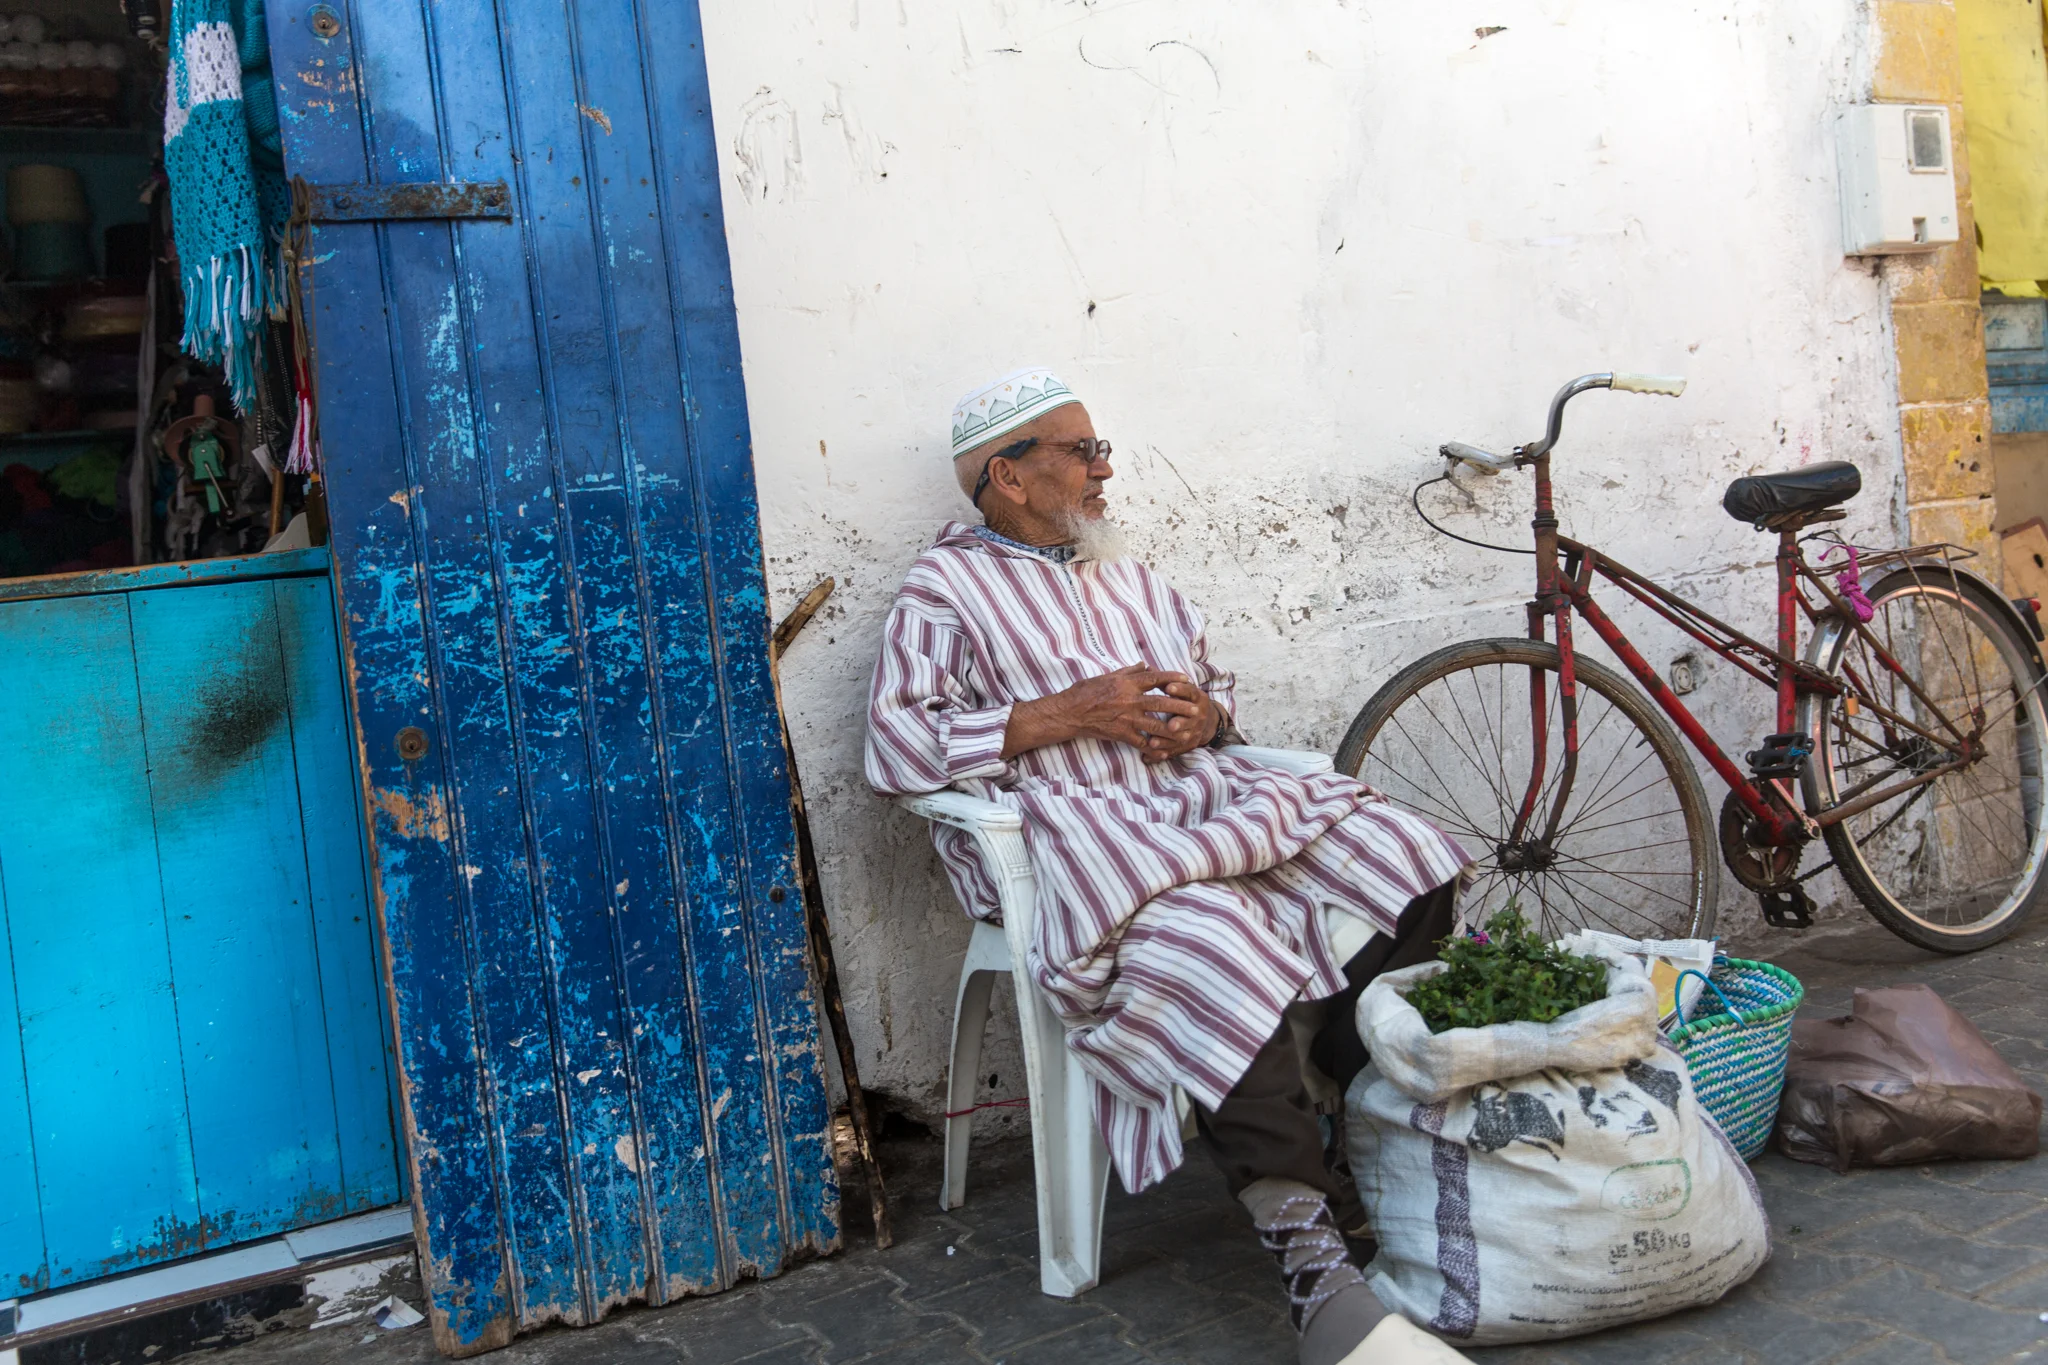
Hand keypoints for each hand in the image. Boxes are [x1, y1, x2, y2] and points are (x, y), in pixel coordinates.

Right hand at [1002, 664, 1204, 756]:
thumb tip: (1144, 665)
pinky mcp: (1121, 734)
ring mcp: (1127, 718)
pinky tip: (1164, 753)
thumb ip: (1128, 671)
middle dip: (1181, 706)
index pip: (1155, 678)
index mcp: (1127, 684)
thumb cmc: (1085, 692)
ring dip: (1173, 729)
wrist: (1070, 712)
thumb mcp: (1106, 676)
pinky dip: (1153, 748)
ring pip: (1156, 725)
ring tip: (1187, 732)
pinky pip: (1141, 742)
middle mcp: (1130, 700)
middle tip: (1195, 709)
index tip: (1186, 679)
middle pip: (1162, 702)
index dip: (1172, 678)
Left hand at [1141, 680, 1220, 763]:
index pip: (1190, 692)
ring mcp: (1194, 731)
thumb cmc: (1186, 700)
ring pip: (1181, 738)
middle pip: (1189, 719)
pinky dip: (1161, 753)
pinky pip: (1174, 751)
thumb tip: (1147, 668)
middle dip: (1179, 722)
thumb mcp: (1181, 688)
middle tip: (1170, 725)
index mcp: (1198, 698)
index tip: (1169, 687)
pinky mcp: (1187, 745)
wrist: (1206, 721)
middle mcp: (1198, 715)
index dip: (1181, 690)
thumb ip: (1164, 680)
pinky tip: (1148, 756)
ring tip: (1152, 742)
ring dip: (1166, 741)